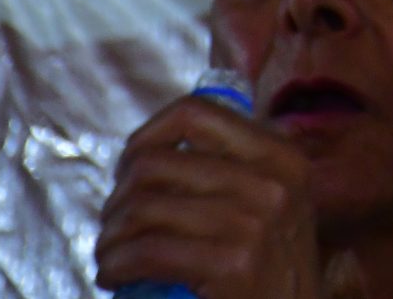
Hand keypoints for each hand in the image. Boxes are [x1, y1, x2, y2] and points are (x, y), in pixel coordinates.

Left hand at [95, 94, 322, 298]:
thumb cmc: (269, 277)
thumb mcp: (271, 209)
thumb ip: (232, 172)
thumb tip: (151, 151)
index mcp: (283, 157)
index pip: (194, 114)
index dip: (145, 138)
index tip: (129, 172)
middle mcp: (275, 182)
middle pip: (155, 164)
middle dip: (117, 200)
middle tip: (115, 229)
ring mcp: (257, 223)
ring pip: (141, 208)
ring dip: (110, 239)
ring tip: (111, 257)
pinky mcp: (233, 265)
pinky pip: (144, 252)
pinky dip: (115, 266)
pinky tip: (116, 278)